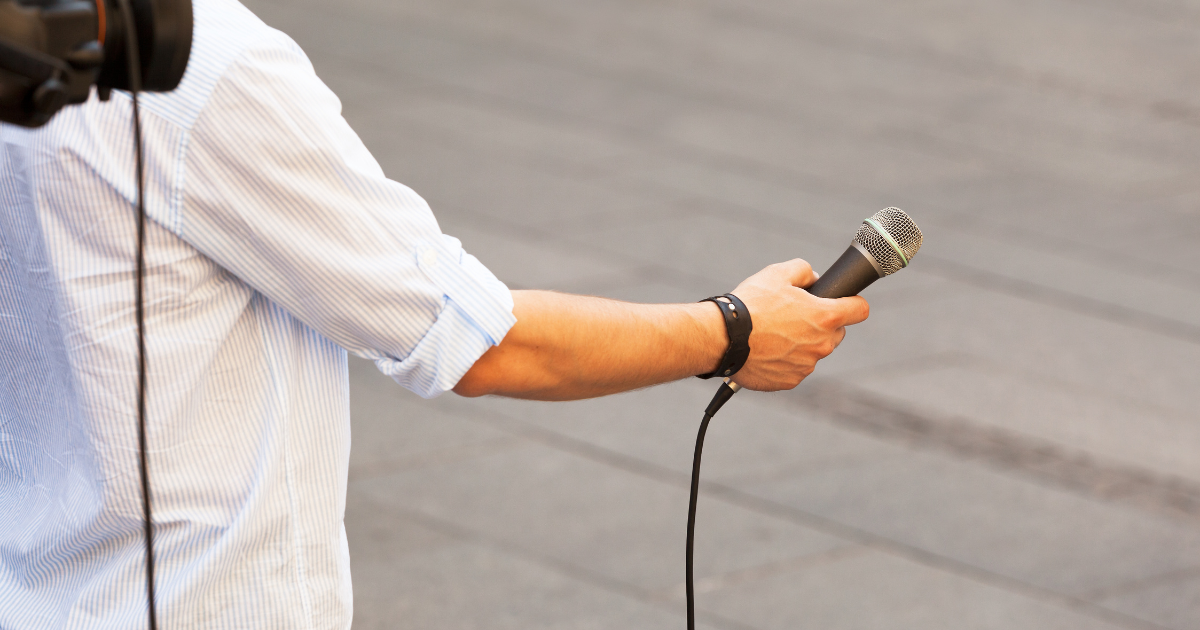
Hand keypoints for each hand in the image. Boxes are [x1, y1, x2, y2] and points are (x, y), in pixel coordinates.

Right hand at [727, 259, 868, 390]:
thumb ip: (804, 270)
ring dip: (801, 343)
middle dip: (820, 324)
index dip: (852, 303)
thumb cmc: (750, 305)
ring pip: (813, 351)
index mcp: (825, 317)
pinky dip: (785, 361)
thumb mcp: (778, 273)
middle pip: (835, 333)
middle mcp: (822, 344)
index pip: (860, 310)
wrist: (724, 338)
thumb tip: (813, 279)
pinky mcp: (790, 381)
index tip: (844, 303)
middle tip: (794, 316)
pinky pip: (795, 368)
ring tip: (773, 334)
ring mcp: (807, 366)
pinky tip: (766, 350)